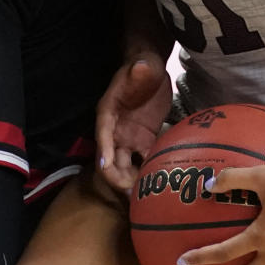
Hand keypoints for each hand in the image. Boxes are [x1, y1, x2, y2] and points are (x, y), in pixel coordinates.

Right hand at [95, 56, 172, 194]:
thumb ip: (140, 69)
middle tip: (132, 194)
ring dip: (132, 182)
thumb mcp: (142, 65)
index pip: (103, 135)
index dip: (105, 152)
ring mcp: (129, 138)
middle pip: (111, 159)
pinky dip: (149, 174)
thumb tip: (140, 68)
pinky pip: (144, 161)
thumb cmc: (143, 66)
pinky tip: (161, 186)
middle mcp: (115, 130)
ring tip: (145, 198)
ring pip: (126, 166)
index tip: (107, 168)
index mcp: (109, 112)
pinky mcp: (144, 141)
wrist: (153, 68)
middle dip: (118, 178)